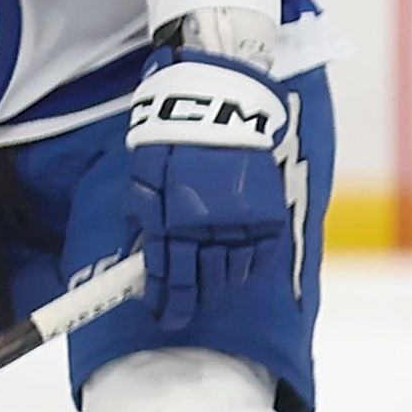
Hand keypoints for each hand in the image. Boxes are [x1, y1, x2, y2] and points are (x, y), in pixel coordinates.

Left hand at [123, 49, 294, 329]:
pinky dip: (247, 269)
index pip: (169, 274)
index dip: (165, 300)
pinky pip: (259, 257)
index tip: (162, 314)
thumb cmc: (173, 131)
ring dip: (217, 286)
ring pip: (230, 273)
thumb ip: (145, 216)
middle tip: (181, 309)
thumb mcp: (145, 172)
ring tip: (208, 290)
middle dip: (189, 300)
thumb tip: (141, 255)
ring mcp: (242, 223)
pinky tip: (237, 271)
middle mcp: (208, 227)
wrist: (221, 98)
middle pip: (201, 280)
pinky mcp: (269, 214)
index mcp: (174, 219)